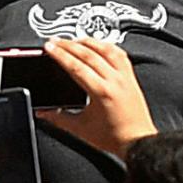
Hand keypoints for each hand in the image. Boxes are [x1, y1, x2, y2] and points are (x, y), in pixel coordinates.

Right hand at [41, 40, 154, 157]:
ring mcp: (125, 78)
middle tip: (55, 41)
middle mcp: (115, 81)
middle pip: (89, 54)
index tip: (50, 48)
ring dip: (89, 41)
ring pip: (107, 49)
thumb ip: (58, 118)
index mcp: (102, 92)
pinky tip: (100, 46)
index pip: (76, 66)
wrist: (138, 143)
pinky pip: (120, 55)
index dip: (60, 54)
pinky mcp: (131, 78)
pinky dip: (108, 46)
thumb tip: (43, 111)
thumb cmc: (115, 138)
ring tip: (75, 39)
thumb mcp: (80, 129)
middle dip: (69, 45)